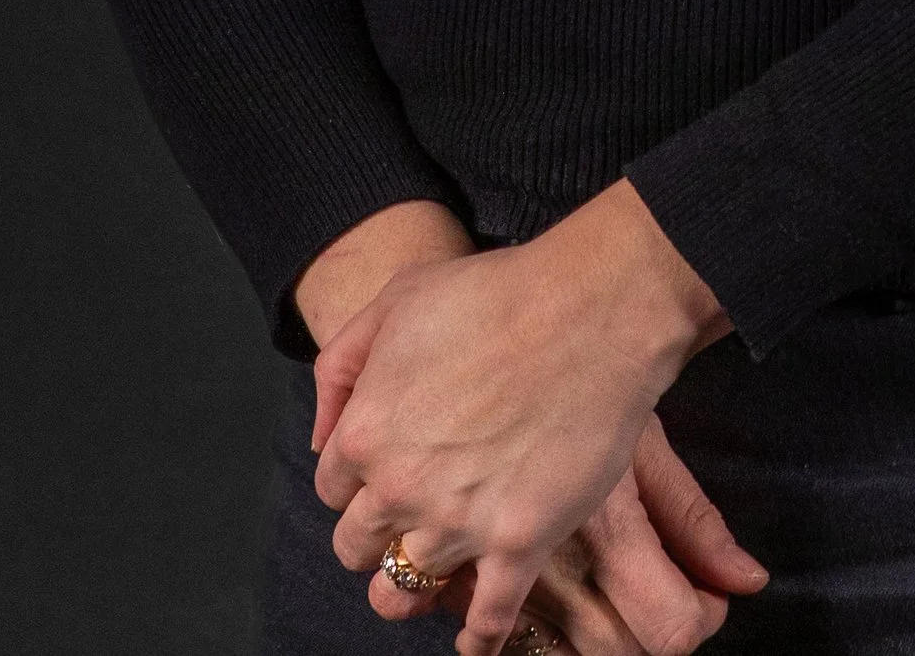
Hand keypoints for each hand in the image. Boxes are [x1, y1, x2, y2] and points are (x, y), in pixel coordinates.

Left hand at [310, 180, 738, 655]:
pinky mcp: (519, 545)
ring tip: (433, 575)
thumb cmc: (499, 292)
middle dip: (376, 532)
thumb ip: (341, 365)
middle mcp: (399, 489)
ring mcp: (458, 524)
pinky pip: (487, 618)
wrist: (591, 309)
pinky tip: (479, 636)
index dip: (359, 478)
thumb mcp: (398, 297)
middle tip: (409, 515)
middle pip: (358, 547)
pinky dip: (479, 634)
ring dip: (413, 584)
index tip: (388, 470)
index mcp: (364, 433)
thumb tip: (323, 433)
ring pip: (403, 591)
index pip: (332, 489)